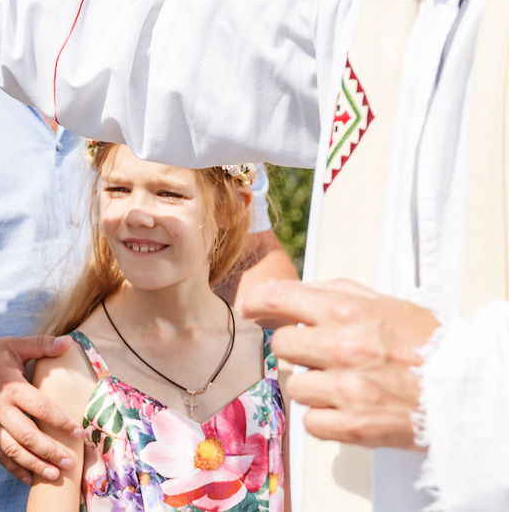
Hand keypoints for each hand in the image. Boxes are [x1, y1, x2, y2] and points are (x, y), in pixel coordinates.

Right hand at [0, 335, 82, 485]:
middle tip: (70, 462)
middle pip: (27, 435)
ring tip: (54, 474)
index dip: (60, 421)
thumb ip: (41, 344)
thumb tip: (68, 342)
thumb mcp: (12, 345)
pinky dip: (14, 469)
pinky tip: (29, 478)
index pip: (40, 408)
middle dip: (50, 451)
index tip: (78, 432)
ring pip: (12, 450)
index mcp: (10, 386)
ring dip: (34, 464)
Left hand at [240, 277, 439, 448]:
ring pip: (294, 384)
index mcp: (347, 312)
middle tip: (322, 354)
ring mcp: (346, 389)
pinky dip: (324, 417)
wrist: (468, 391)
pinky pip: (310, 420)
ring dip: (313, 385)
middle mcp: (342, 348)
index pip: (277, 298)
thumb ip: (334, 294)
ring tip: (346, 382)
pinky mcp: (352, 425)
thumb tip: (288, 294)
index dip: (257, 304)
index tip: (251, 309)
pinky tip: (347, 407)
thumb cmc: (429, 346)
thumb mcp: (384, 303)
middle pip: (281, 345)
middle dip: (297, 349)